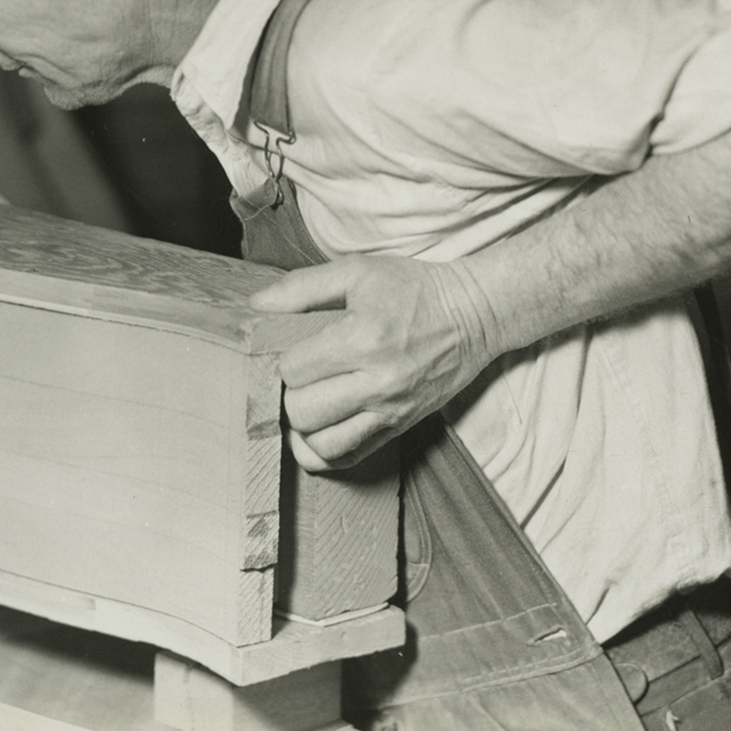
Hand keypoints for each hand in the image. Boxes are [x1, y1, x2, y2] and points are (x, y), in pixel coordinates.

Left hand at [249, 255, 502, 471]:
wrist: (474, 314)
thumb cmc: (414, 289)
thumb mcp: (357, 272)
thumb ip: (301, 287)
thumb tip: (256, 306)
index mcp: (364, 338)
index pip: (294, 370)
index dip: (282, 360)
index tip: (290, 349)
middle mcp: (379, 382)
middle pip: (303, 412)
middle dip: (288, 395)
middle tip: (296, 377)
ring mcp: (391, 410)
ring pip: (321, 445)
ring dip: (302, 427)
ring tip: (305, 403)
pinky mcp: (400, 427)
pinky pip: (348, 458)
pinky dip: (322, 451)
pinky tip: (317, 430)